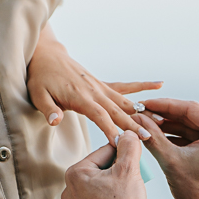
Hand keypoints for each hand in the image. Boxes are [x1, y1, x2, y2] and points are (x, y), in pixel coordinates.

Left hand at [26, 25, 161, 145]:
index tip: (122, 143)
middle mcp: (94, 91)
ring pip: (125, 101)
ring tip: (159, 121)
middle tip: (149, 138)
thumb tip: (54, 121)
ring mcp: (100, 86)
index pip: (99, 116)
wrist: (47, 56)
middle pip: (117, 110)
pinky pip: (125, 86)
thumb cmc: (41, 78)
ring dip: (141, 111)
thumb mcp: (38, 95)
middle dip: (133, 124)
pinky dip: (142, 86)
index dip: (111, 129)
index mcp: (79, 97)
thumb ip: (49, 109)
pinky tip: (159, 84)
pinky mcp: (103, 84)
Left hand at [62, 131, 146, 198]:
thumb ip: (129, 146)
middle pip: (102, 171)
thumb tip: (127, 134)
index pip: (105, 152)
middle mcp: (70, 190)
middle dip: (119, 174)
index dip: (124, 155)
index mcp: (76, 173)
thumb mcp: (129, 170)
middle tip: (133, 182)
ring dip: (114, 191)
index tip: (134, 163)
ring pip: (100, 190)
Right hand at [134, 98, 198, 198]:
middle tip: (141, 113)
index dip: (163, 105)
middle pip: (190, 116)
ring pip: (191, 125)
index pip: (189, 109)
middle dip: (164, 116)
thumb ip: (154, 137)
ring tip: (146, 124)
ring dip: (169, 125)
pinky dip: (177, 135)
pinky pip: (195, 135)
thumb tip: (138, 119)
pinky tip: (158, 134)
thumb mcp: (172, 161)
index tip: (143, 103)